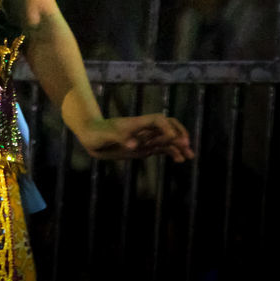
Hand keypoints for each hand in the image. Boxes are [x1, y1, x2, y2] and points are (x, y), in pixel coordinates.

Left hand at [75, 113, 193, 162]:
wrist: (91, 136)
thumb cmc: (96, 133)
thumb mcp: (104, 136)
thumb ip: (119, 138)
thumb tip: (135, 144)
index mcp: (136, 124)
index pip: (157, 120)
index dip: (167, 127)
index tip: (173, 139)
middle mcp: (143, 130)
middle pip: (167, 126)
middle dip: (178, 133)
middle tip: (186, 146)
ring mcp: (144, 138)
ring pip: (166, 138)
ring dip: (178, 145)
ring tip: (189, 156)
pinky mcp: (143, 147)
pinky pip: (161, 148)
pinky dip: (171, 152)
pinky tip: (179, 159)